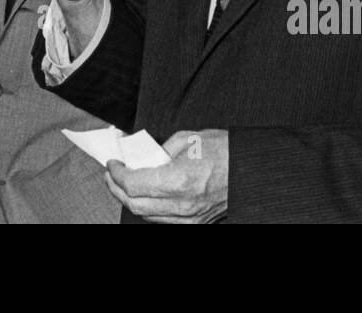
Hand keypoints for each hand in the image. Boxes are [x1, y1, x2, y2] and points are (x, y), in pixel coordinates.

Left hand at [104, 129, 228, 223]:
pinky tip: (144, 195)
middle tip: (111, 174)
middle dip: (117, 188)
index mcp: (179, 180)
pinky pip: (161, 219)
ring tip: (123, 184)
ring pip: (146, 215)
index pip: (133, 184)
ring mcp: (188, 217)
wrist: (250, 170)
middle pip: (134, 203)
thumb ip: (160, 150)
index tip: (113, 163)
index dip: (117, 174)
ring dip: (130, 200)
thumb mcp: (188, 139)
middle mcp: (181, 204)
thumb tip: (141, 156)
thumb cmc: (225, 151)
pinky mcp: (194, 222)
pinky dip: (148, 208)